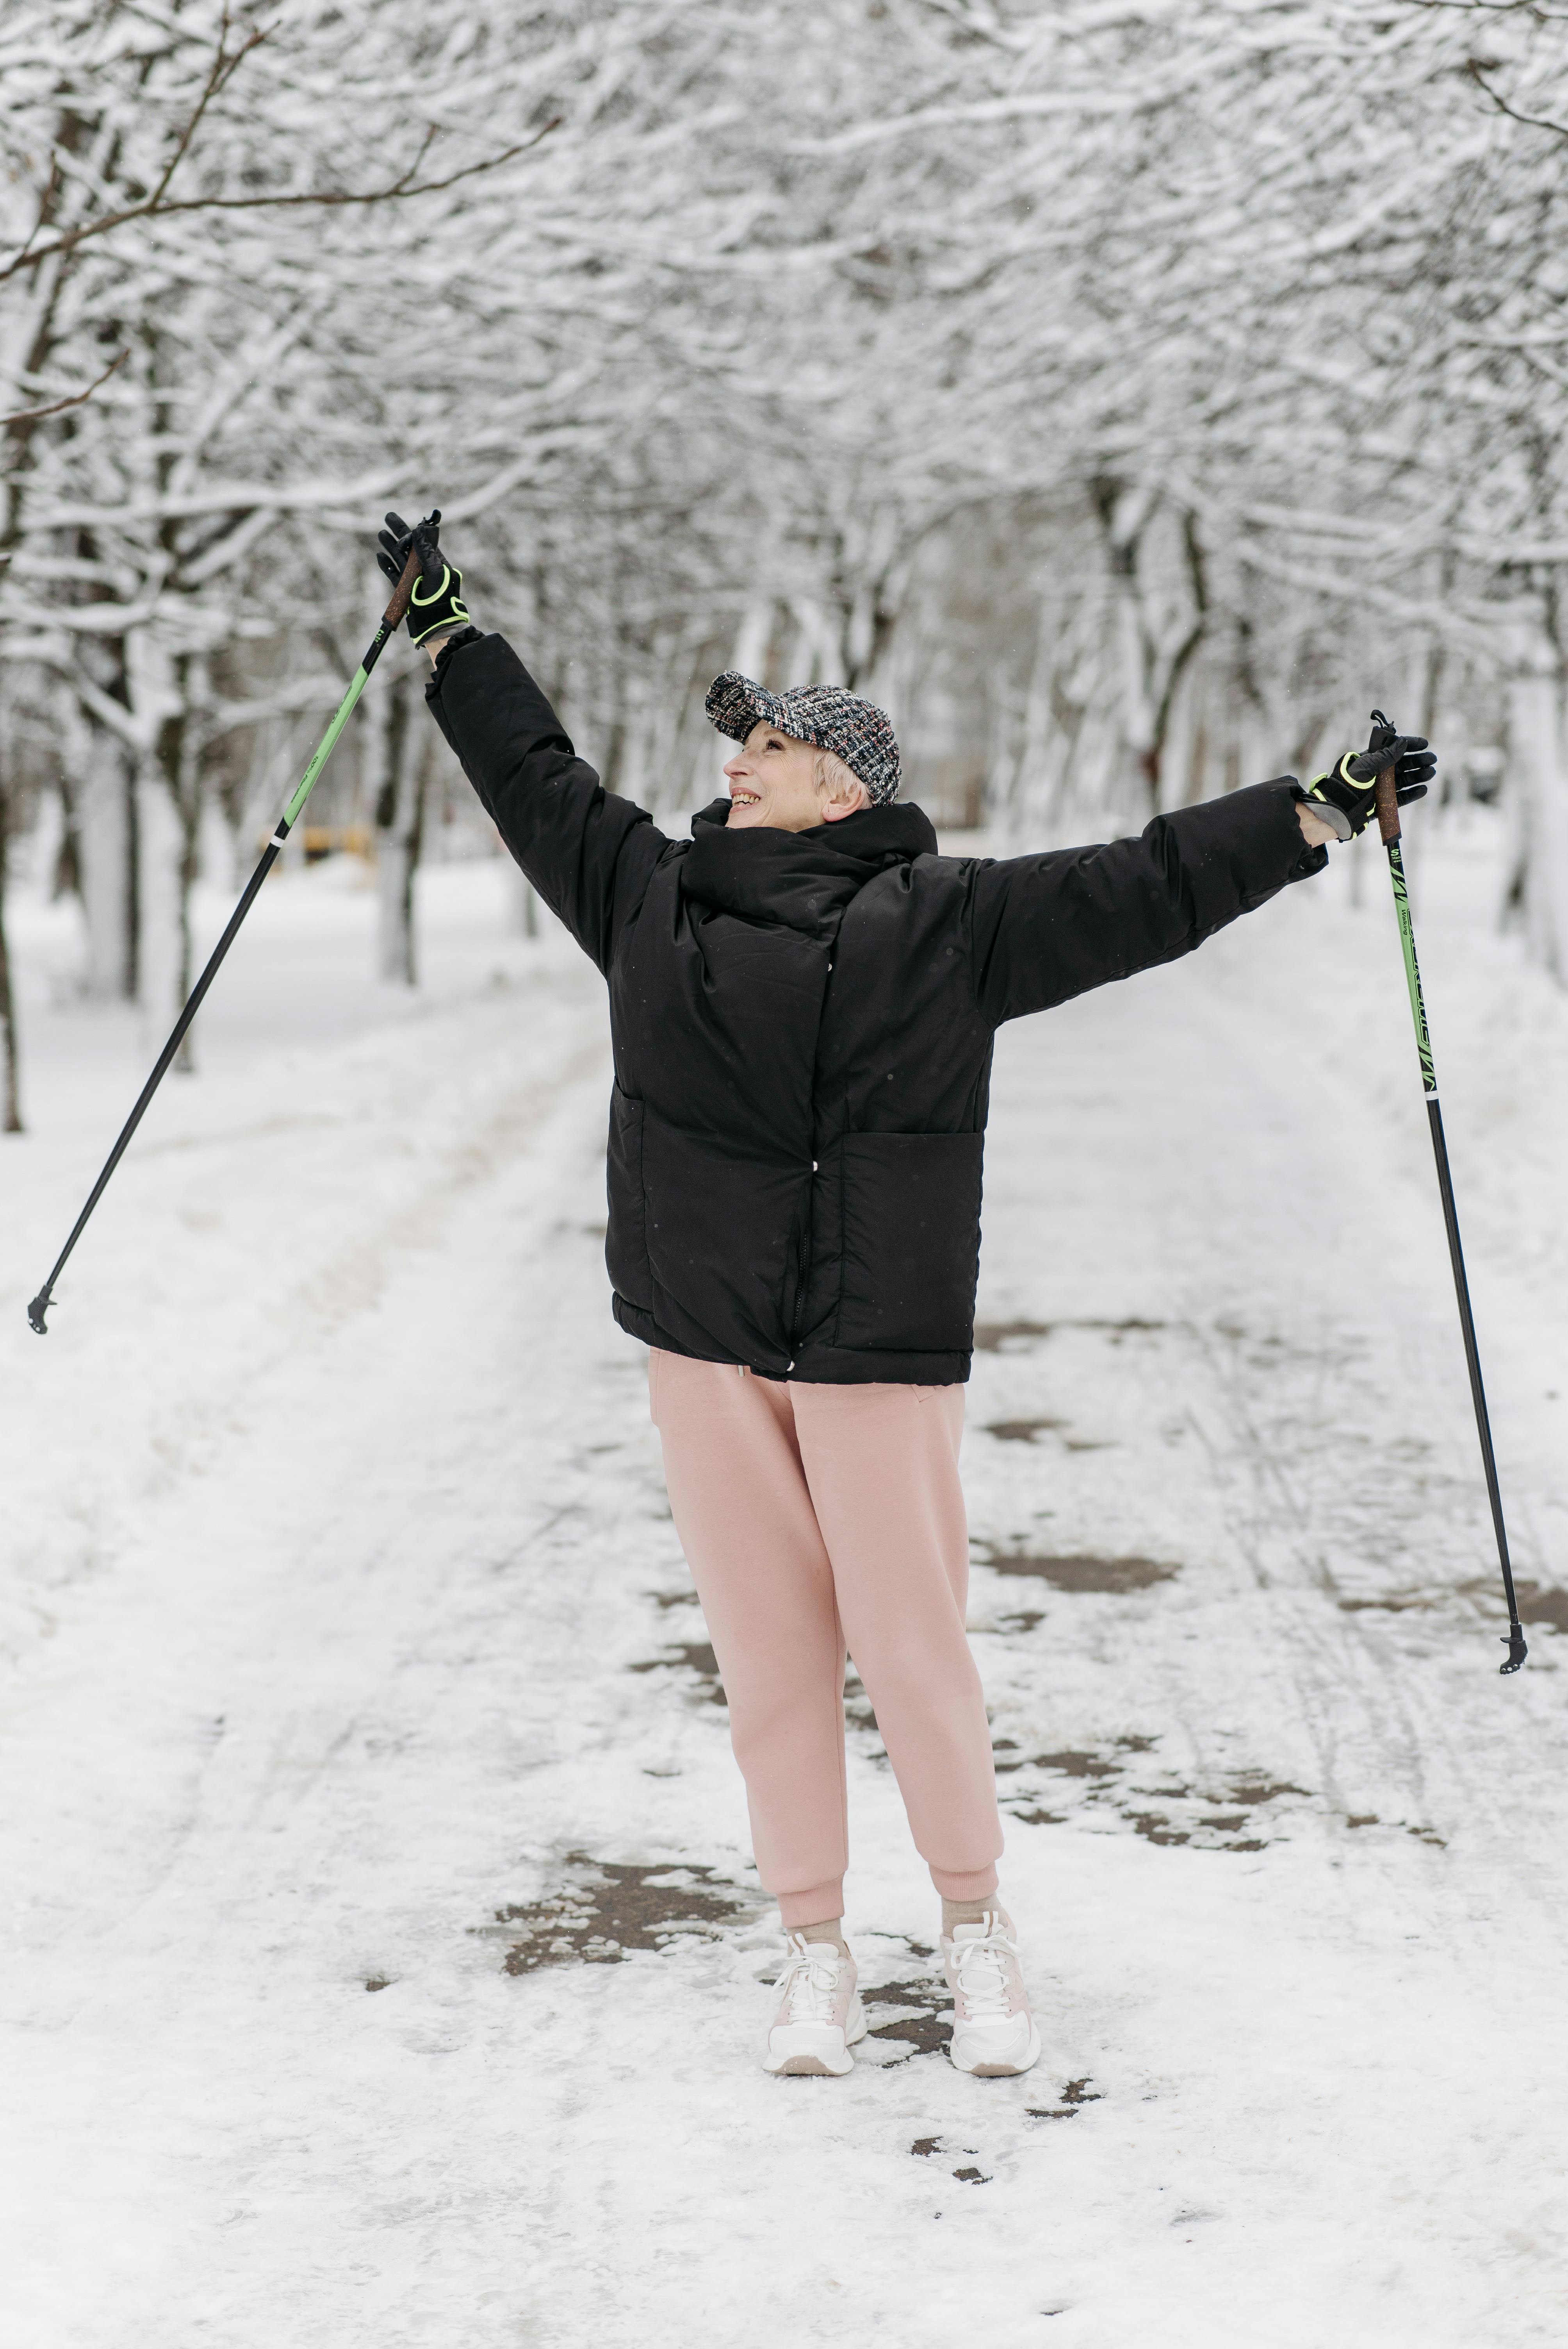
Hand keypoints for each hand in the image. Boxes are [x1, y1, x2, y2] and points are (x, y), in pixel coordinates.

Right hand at [376, 509, 471, 645]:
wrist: (436, 624)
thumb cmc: (441, 598)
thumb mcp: (436, 571)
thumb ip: (426, 551)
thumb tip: (419, 529)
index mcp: (435, 562)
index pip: (421, 542)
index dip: (411, 531)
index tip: (402, 525)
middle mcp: (424, 569)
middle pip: (408, 547)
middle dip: (398, 532)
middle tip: (388, 517)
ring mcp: (413, 579)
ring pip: (399, 558)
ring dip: (390, 546)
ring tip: (381, 533)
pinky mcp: (404, 590)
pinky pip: (394, 575)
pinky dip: (387, 565)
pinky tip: (380, 555)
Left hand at [1298, 713, 1435, 841]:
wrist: (1340, 808)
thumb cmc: (1349, 784)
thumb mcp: (1367, 766)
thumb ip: (1385, 756)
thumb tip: (1402, 743)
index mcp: (1372, 759)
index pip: (1393, 748)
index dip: (1409, 744)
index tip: (1424, 744)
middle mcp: (1378, 772)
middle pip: (1403, 764)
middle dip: (1418, 761)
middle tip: (1432, 759)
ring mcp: (1382, 788)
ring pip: (1404, 780)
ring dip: (1418, 776)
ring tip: (1430, 773)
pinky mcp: (1384, 803)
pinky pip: (1401, 798)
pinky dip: (1412, 794)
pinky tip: (1423, 789)